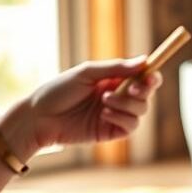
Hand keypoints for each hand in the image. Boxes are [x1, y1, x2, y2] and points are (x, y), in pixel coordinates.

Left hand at [26, 56, 161, 148]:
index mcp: (112, 80)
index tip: (150, 75)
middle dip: (142, 90)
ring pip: (141, 110)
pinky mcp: (111, 131)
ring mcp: (115, 115)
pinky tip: (104, 114)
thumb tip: (145, 61)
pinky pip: (132, 125)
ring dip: (127, 104)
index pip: (140, 77)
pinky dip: (122, 118)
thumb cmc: (59, 91)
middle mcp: (117, 97)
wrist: (40, 118)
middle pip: (146, 94)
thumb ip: (116, 68)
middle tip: (131, 88)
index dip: (150, 76)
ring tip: (104, 101)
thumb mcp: (87, 73)